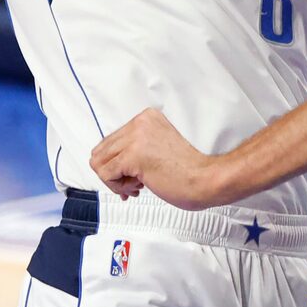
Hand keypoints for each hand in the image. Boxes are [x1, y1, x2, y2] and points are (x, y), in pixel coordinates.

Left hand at [90, 110, 228, 210]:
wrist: (207, 178)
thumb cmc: (189, 170)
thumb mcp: (159, 149)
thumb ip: (136, 149)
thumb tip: (110, 166)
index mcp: (147, 117)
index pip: (112, 140)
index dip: (118, 163)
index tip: (133, 176)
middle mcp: (139, 123)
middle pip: (101, 150)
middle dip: (113, 172)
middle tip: (132, 185)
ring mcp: (136, 137)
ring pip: (99, 162)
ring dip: (114, 180)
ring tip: (135, 187)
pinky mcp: (133, 156)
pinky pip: (106, 174)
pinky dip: (116, 187)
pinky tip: (137, 188)